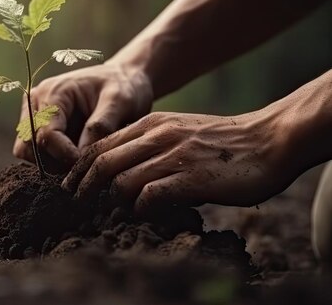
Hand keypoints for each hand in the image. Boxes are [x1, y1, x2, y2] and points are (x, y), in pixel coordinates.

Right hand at [12, 63, 152, 168]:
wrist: (123, 79)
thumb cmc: (123, 86)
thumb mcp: (119, 101)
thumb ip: (100, 126)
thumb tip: (82, 158)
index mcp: (52, 92)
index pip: (46, 134)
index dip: (64, 155)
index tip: (87, 165)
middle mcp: (35, 102)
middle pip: (29, 145)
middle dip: (54, 162)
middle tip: (82, 168)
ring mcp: (34, 114)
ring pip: (26, 152)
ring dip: (50, 164)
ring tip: (78, 164)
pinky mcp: (38, 127)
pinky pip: (34, 153)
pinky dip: (50, 162)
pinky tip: (73, 160)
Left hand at [61, 109, 297, 214]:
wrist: (268, 139)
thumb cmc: (222, 142)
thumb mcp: (178, 131)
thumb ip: (151, 146)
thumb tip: (124, 174)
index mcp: (150, 125)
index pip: (99, 145)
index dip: (79, 168)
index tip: (70, 185)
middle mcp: (156, 136)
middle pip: (102, 162)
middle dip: (83, 186)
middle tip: (76, 204)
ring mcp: (173, 155)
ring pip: (120, 180)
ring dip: (112, 200)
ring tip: (112, 212)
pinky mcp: (190, 177)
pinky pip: (150, 195)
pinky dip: (140, 208)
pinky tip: (145, 213)